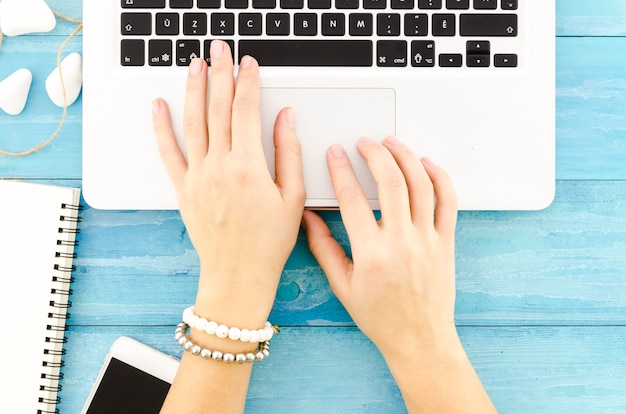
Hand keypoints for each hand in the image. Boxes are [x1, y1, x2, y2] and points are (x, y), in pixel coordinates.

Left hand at [152, 41, 304, 324]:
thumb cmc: (268, 242)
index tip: (248, 63)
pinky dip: (162, 127)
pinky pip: (168, 152)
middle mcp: (220, 166)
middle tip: (219, 49)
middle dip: (219, 73)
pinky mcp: (183, 188)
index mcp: (249, 166)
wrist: (237, 274)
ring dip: (193, 89)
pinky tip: (160, 106)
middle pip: (218, 108)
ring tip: (194, 64)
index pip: (246, 110)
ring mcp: (198, 176)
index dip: (247, 82)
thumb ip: (289, 153)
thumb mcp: (292, 197)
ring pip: (193, 122)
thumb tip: (285, 118)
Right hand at [303, 136, 457, 358]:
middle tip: (363, 142)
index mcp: (372, 253)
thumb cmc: (381, 317)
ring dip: (406, 157)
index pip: (352, 198)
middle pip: (390, 181)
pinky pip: (448, 201)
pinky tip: (427, 164)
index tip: (335, 154)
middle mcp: (401, 242)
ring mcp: (427, 240)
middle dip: (374, 153)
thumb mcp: (342, 286)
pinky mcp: (446, 242)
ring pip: (421, 184)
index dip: (340, 170)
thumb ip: (323, 248)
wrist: (419, 339)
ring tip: (392, 143)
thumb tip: (308, 218)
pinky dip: (439, 177)